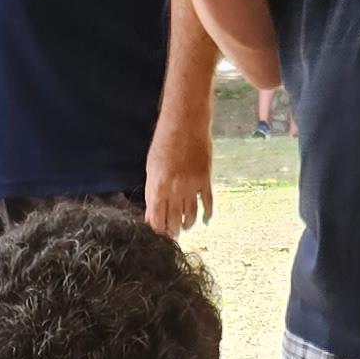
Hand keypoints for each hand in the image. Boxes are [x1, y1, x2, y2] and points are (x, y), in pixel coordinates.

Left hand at [145, 109, 213, 236]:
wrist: (186, 122)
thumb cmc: (164, 141)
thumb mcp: (151, 167)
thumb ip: (152, 191)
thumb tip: (152, 213)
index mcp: (157, 186)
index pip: (156, 218)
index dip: (157, 230)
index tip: (158, 236)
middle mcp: (174, 190)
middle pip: (173, 220)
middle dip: (172, 232)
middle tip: (173, 237)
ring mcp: (191, 186)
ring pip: (191, 215)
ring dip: (187, 225)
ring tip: (185, 228)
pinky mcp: (205, 180)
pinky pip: (207, 204)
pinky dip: (207, 215)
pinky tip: (205, 221)